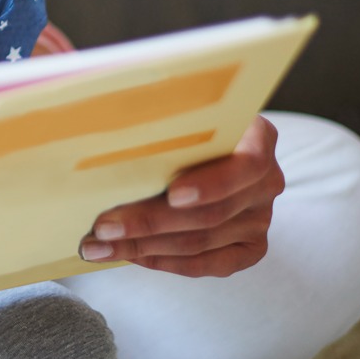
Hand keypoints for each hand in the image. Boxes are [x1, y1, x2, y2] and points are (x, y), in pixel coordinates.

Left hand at [78, 115, 283, 276]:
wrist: (208, 146)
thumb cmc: (185, 120)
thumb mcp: (181, 105)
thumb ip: (157, 105)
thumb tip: (92, 93)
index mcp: (258, 138)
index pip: (246, 164)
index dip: (211, 184)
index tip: (172, 193)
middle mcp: (267, 181)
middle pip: (211, 212)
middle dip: (150, 222)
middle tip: (103, 226)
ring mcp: (261, 218)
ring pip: (201, 241)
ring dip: (144, 245)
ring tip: (98, 245)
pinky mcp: (250, 247)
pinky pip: (208, 265)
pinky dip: (164, 261)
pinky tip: (129, 254)